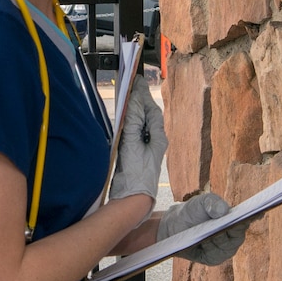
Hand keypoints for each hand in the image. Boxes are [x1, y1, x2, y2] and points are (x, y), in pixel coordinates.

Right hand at [107, 84, 165, 205]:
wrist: (133, 199)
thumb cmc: (136, 173)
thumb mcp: (132, 143)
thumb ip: (133, 120)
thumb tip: (134, 99)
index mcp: (158, 137)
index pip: (152, 110)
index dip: (144, 95)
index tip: (137, 81)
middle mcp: (155, 142)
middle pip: (148, 116)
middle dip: (140, 101)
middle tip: (130, 86)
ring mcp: (146, 149)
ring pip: (142, 124)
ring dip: (135, 112)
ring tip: (126, 99)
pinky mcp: (137, 155)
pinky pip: (135, 134)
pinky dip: (130, 124)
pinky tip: (123, 122)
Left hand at [157, 192, 244, 265]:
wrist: (174, 227)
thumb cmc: (193, 212)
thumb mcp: (201, 202)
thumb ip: (212, 202)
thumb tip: (223, 211)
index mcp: (235, 220)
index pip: (247, 220)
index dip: (252, 218)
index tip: (253, 215)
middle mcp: (233, 237)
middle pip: (238, 236)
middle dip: (232, 231)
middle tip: (226, 226)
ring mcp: (224, 250)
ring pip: (226, 248)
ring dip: (218, 241)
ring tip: (210, 233)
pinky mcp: (213, 259)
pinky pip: (215, 256)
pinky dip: (209, 249)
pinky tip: (203, 243)